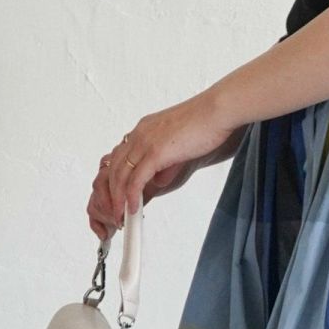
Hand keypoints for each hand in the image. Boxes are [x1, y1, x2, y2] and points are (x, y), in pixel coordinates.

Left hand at [87, 93, 244, 237]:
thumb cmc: (205, 125)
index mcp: (144, 130)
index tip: (119, 196)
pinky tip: (133, 209)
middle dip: (111, 193)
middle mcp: (139, 134)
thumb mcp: (178, 146)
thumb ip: (165, 163)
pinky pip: (136, 180)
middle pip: (114, 168)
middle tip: (115, 211)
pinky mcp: (155, 152)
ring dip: (118, 199)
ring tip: (121, 216)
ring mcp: (145, 142)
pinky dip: (131, 196)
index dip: (116, 180)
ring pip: (121, 175)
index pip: (119, 157)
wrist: (217, 112)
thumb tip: (157, 181)